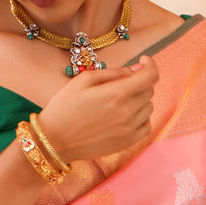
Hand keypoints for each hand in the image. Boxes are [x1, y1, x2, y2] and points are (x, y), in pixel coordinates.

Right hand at [38, 55, 158, 164]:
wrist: (55, 140)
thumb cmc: (65, 107)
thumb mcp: (84, 80)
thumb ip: (113, 72)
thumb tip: (136, 69)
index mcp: (117, 93)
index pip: (150, 75)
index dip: (150, 65)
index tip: (143, 61)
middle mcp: (127, 112)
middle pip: (149, 90)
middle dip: (140, 82)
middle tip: (122, 82)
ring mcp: (129, 129)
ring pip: (149, 107)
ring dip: (139, 99)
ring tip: (119, 100)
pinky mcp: (127, 142)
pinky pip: (147, 125)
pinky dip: (141, 117)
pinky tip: (126, 115)